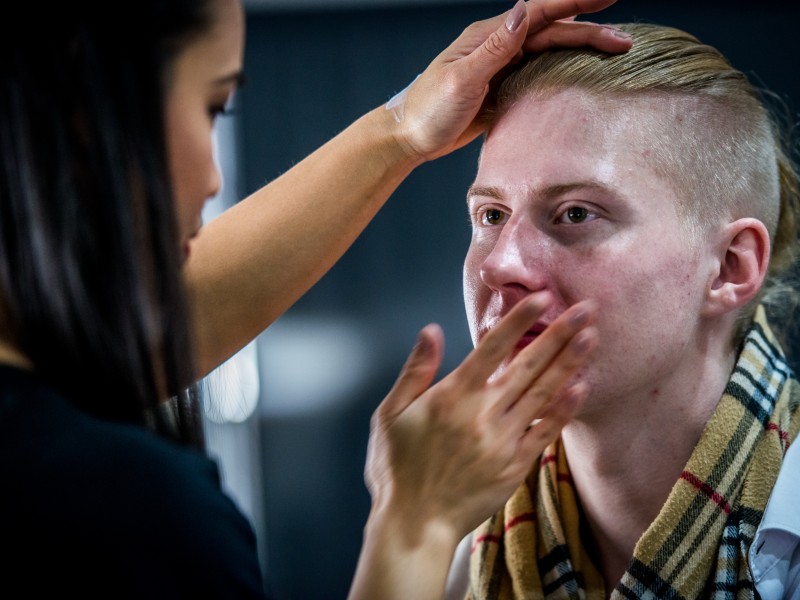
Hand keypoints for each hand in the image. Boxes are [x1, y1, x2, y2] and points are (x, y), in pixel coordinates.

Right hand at [364, 293, 596, 545]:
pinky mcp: (516, 466)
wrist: (415, 524)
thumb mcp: (390, 414)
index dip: (520, 320)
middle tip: (586, 308)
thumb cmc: (397, 468)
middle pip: (528, 365)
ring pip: (543, 393)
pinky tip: (583, 387)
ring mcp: (503, 440)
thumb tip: (432, 330)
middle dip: (559, 333)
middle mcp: (483, 413)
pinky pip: (546, 431)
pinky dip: (565, 408)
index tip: (545, 298)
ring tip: (591, 337)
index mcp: (453, 396)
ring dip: (570, 363)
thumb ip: (415, 370)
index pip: (493, 348)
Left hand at [393, 0, 631, 161]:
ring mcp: (501, 67)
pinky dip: (562, 72)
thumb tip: (524, 11)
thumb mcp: (462, 77)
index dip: (574, 3)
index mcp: (489, 37)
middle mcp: (498, 47)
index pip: (540, 13)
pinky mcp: (501, 89)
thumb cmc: (429, 109)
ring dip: (580, 52)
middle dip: (589, 33)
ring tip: (613, 55)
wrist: (409, 137)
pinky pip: (538, 74)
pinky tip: (580, 77)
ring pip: (549, 53)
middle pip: (552, 33)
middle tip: (625, 43)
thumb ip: (495, 47)